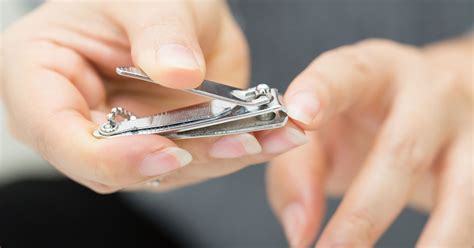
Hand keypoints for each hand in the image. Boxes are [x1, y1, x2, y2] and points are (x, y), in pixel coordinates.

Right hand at [1, 1, 306, 192]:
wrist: (160, 7)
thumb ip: (156, 30)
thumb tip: (177, 70)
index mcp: (39, 80)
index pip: (62, 138)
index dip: (114, 157)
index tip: (171, 149)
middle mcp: (77, 121)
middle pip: (121, 166)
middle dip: (186, 158)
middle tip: (241, 141)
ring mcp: (121, 139)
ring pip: (168, 169)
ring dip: (222, 156)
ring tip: (270, 134)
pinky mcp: (161, 142)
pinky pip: (196, 157)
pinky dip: (236, 147)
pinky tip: (273, 133)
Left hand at [267, 38, 472, 246]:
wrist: (436, 108)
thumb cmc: (364, 120)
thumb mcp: (325, 131)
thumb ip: (298, 172)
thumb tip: (300, 231)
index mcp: (371, 73)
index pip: (344, 73)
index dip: (321, 90)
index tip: (299, 116)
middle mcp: (426, 91)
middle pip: (400, 150)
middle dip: (362, 214)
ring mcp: (469, 125)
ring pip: (461, 191)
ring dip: (430, 244)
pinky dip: (455, 243)